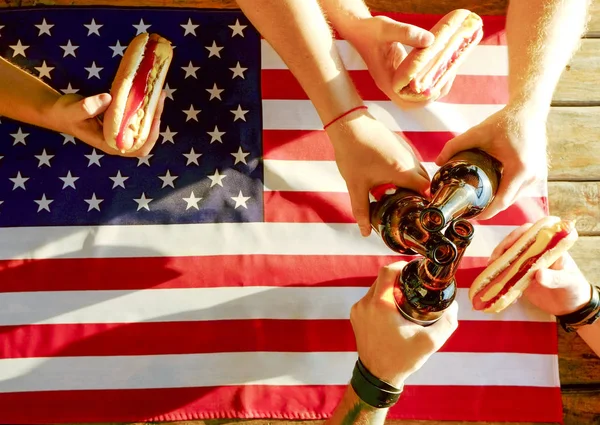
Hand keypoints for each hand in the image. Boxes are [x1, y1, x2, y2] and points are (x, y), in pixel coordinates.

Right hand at [48, 92, 165, 156]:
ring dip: (153, 110)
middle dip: (156, 117)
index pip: (139, 149)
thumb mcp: (73, 110)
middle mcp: (120, 141)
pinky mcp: (121, 121)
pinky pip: (138, 116)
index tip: (155, 118)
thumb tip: (108, 98)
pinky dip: (145, 106)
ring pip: (144, 125)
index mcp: (111, 144)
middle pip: (146, 136)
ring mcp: (122, 131)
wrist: (60, 112)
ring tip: (158, 92)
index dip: (150, 136)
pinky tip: (149, 92)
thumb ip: (87, 107)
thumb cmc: (66, 115)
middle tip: (160, 96)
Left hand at [326, 111, 429, 235]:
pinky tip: (393, 179)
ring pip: (419, 170)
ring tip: (402, 197)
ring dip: (414, 183)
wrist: (348, 124)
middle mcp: (410, 160)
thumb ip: (362, 210)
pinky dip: (408, 172)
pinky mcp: (401, 143)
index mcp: (403, 172)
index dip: (426, 203)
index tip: (421, 215)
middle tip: (411, 210)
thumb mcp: (356, 186)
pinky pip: (411, 161)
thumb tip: (364, 232)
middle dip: (420, 195)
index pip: (426, 190)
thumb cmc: (352, 154)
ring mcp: (407, 149)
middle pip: (425, 181)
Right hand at [345, 16, 453, 108]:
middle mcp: (390, 85)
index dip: (422, 99)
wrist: (358, 30)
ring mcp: (394, 81)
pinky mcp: (399, 75)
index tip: (437, 86)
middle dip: (431, 96)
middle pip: (412, 103)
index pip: (405, 101)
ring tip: (447, 72)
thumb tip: (431, 41)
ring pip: (415, 95)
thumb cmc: (369, 30)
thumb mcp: (386, 28)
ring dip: (431, 88)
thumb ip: (407, 33)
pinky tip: (439, 66)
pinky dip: (428, 79)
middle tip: (447, 79)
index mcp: (386, 80)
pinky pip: (415, 84)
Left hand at [350, 261, 458, 386]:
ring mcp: (357, 310)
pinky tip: (394, 310)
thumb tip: (453, 305)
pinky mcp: (355, 316)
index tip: (413, 269)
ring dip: (389, 289)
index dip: (401, 265)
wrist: (378, 376)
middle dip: (398, 278)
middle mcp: (365, 304)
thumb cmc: (402, 359)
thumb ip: (446, 322)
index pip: (387, 271)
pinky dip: (381, 300)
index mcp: (380, 305)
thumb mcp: (430, 342)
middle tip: (414, 285)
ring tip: (406, 298)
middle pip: (382, 279)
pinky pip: (369, 300)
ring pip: (375, 288)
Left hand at [435, 106, 547, 219]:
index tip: (469, 217)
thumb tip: (437, 162)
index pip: (501, 202)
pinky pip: (519, 190)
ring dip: (497, 201)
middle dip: (488, 209)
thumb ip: (454, 146)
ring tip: (476, 203)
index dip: (485, 213)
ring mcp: (537, 177)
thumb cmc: (506, 121)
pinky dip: (505, 192)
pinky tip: (489, 191)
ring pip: (513, 198)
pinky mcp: (538, 174)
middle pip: (507, 202)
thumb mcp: (477, 132)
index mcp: (519, 169)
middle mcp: (532, 176)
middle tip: (468, 211)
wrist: (529, 111)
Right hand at [489, 223, 591, 315]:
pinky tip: (500, 291)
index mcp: (549, 247)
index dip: (519, 234)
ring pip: (508, 258)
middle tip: (494, 260)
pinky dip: (501, 282)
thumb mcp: (568, 282)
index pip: (532, 233)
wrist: (572, 307)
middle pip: (515, 244)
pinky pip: (507, 276)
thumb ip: (555, 278)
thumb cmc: (574, 288)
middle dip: (502, 250)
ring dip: (498, 265)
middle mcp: (536, 253)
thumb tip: (539, 274)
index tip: (509, 243)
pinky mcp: (520, 278)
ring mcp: (526, 265)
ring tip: (491, 273)